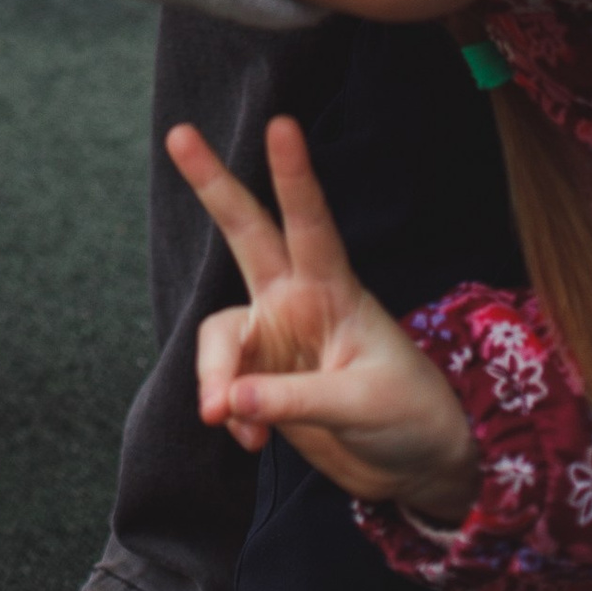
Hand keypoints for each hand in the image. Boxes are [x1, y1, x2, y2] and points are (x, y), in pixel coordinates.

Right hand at [171, 116, 479, 525]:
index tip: (282, 124)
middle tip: (178, 133)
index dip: (293, 175)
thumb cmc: (407, 416)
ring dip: (214, 376)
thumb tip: (226, 401)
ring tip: (223, 420)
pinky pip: (223, 387)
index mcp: (333, 289)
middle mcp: (296, 299)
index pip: (310, 222)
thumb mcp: (363, 406)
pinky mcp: (261, 379)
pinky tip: (252, 445)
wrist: (413, 466)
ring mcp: (276, 337)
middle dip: (211, 182)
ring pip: (220, 333)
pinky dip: (229, 417)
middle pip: (245, 231)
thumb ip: (293, 400)